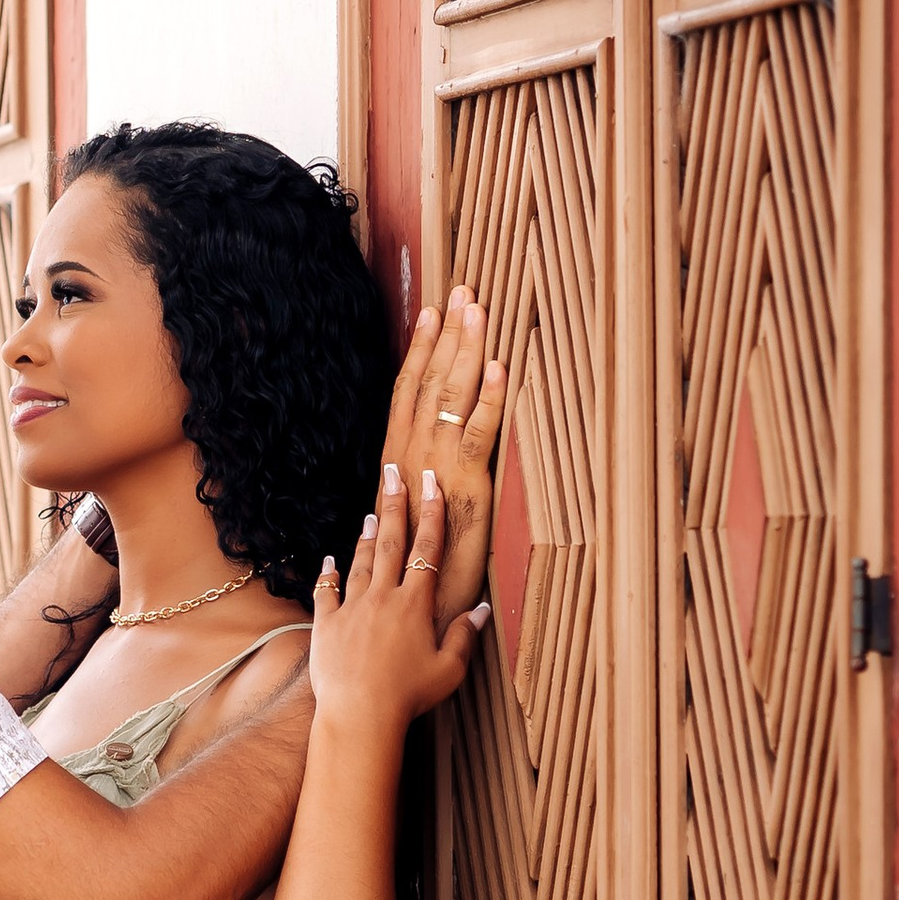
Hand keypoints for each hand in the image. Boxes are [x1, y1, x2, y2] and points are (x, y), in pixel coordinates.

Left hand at [311, 463, 487, 743]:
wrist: (359, 714)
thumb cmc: (409, 696)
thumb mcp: (449, 669)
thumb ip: (464, 636)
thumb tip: (483, 609)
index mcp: (415, 605)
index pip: (427, 550)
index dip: (432, 514)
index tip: (432, 484)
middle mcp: (383, 598)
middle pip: (391, 543)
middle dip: (395, 505)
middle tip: (395, 474)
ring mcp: (352, 608)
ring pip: (361, 563)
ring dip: (368, 536)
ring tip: (373, 514)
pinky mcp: (327, 624)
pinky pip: (328, 591)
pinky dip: (329, 573)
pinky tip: (331, 559)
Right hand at [384, 285, 506, 632]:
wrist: (410, 609)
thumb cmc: (413, 566)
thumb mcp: (413, 515)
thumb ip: (415, 483)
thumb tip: (417, 461)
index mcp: (398, 456)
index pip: (408, 389)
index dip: (421, 348)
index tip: (431, 310)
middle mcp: (411, 454)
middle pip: (430, 381)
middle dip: (449, 334)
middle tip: (463, 290)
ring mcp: (436, 468)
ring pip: (451, 398)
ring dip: (467, 352)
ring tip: (479, 311)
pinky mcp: (464, 487)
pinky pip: (478, 434)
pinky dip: (489, 400)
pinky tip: (500, 368)